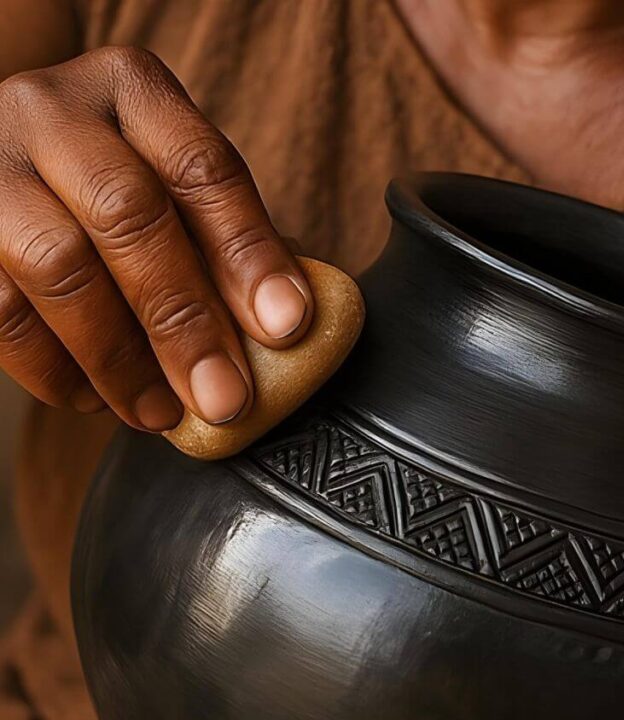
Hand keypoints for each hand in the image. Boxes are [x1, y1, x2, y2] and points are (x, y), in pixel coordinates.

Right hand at [0, 46, 312, 429]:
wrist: (12, 170)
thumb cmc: (120, 195)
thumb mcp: (176, 191)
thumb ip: (227, 243)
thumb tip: (284, 326)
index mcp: (135, 92)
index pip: (203, 168)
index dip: (250, 252)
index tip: (287, 326)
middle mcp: (55, 111)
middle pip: (126, 213)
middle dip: (184, 320)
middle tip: (224, 398)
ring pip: (55, 263)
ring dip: (119, 359)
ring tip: (161, 414)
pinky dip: (55, 369)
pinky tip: (98, 400)